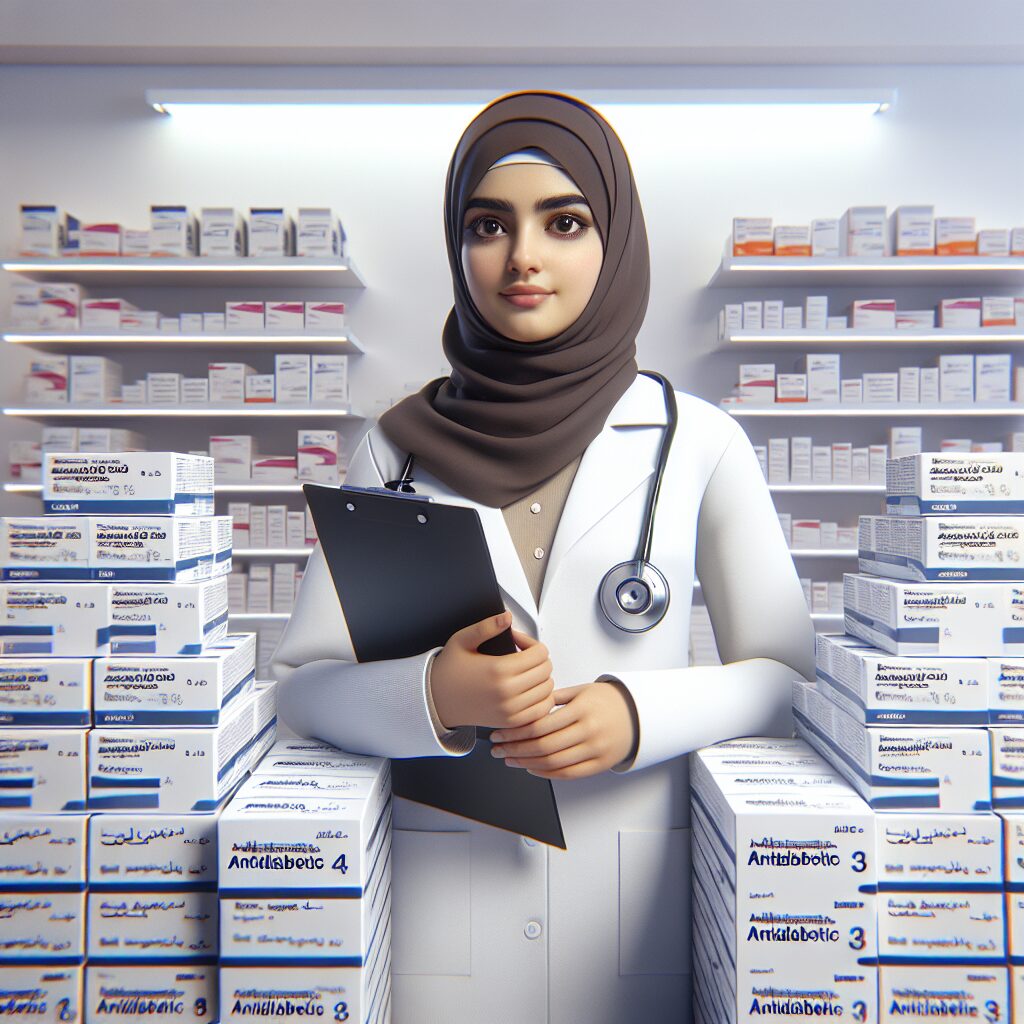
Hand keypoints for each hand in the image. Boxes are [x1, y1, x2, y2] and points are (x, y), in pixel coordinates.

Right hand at [430, 612, 554, 729]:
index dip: (532, 642)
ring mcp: (511, 710)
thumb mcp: (463, 640)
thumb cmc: (449, 671)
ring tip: (525, 672)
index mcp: (498, 669)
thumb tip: (507, 617)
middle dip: (539, 659)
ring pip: (548, 689)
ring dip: (541, 678)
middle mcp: (507, 692)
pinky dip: (542, 698)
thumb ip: (487, 626)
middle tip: (523, 656)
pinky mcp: (511, 722)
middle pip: (546, 670)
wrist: (436, 701)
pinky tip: (529, 689)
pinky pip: (542, 709)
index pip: (540, 653)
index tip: (519, 643)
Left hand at [488, 681, 638, 779]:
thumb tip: (524, 703)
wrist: (636, 715)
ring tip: (509, 759)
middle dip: (515, 749)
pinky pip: (568, 773)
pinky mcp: (598, 765)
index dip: (515, 732)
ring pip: (553, 763)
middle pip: (543, 746)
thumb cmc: (606, 701)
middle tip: (498, 749)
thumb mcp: (581, 690)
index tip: (500, 733)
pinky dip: (546, 773)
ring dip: (525, 763)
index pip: (540, 725)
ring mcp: (595, 750)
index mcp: (581, 709)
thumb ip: (553, 697)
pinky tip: (531, 767)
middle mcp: (588, 731)